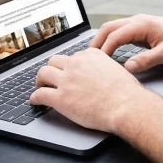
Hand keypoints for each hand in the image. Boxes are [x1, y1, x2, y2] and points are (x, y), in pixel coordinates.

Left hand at [30, 49, 151, 132]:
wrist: (125, 106)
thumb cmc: (127, 92)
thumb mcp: (117, 70)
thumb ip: (106, 68)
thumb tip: (104, 74)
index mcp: (91, 56)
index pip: (75, 56)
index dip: (71, 65)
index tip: (69, 71)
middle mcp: (77, 64)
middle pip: (55, 60)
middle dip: (52, 68)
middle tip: (51, 77)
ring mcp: (67, 80)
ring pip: (43, 73)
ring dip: (40, 80)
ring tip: (40, 86)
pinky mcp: (60, 98)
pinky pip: (40, 94)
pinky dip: (35, 98)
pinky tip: (35, 101)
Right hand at [91, 14, 162, 73]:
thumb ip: (146, 60)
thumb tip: (127, 68)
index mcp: (142, 25)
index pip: (115, 35)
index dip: (104, 49)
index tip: (98, 63)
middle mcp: (138, 20)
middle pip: (109, 28)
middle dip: (97, 42)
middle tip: (87, 58)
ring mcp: (138, 23)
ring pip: (113, 28)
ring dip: (102, 40)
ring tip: (94, 56)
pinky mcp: (140, 28)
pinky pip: (120, 31)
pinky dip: (110, 40)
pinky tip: (108, 51)